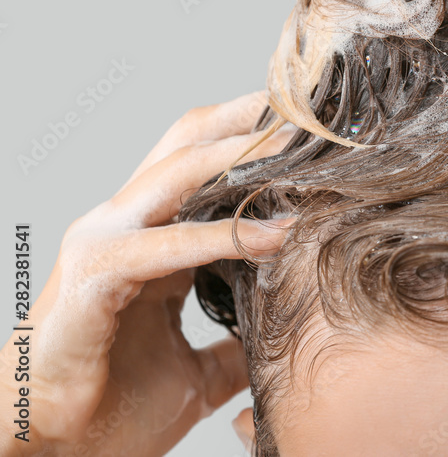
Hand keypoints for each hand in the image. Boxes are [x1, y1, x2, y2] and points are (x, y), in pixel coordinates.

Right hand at [0, 92, 294, 456]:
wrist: (51, 451)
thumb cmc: (111, 403)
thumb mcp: (197, 370)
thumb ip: (235, 342)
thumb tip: (281, 337)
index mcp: (148, 234)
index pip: (202, 159)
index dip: (252, 134)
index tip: (314, 123)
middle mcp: (124, 224)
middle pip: (189, 143)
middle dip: (249, 119)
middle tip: (311, 107)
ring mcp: (105, 244)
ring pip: (177, 175)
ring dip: (241, 159)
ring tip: (301, 148)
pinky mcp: (95, 279)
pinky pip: (166, 246)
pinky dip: (221, 237)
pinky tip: (272, 237)